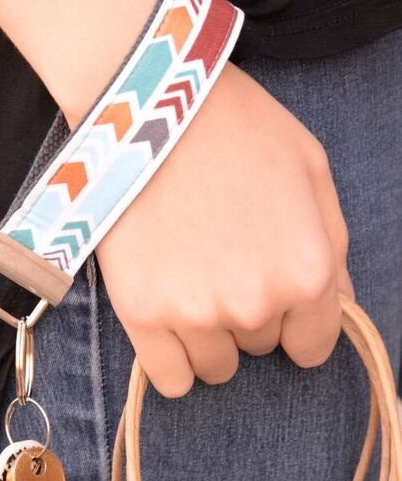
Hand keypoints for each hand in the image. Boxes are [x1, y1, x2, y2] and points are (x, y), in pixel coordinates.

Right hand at [94, 60, 354, 397]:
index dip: (294, 321)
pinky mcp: (140, 312)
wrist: (147, 102)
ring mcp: (195, 311)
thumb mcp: (311, 170)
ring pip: (215, 366)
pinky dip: (171, 362)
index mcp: (307, 271)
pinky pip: (169, 379)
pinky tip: (164, 323)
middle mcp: (257, 302)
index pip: (313, 345)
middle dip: (247, 313)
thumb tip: (341, 306)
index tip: (270, 293)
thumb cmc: (236, 127)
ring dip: (208, 335)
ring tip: (186, 276)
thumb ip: (334, 246)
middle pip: (260, 347)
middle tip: (219, 258)